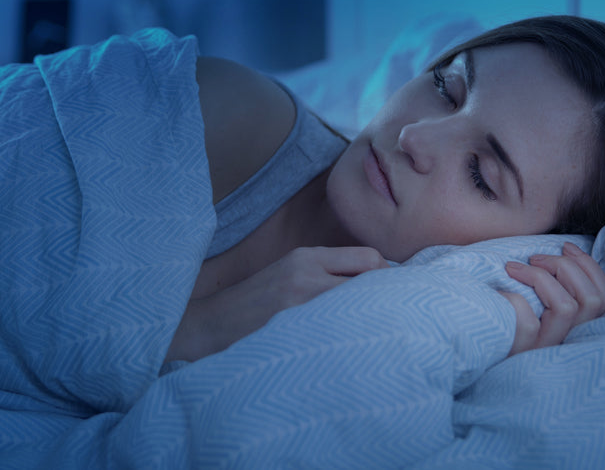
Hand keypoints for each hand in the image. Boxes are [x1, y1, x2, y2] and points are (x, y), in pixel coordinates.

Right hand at [167, 246, 388, 362]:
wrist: (213, 325)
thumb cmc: (257, 303)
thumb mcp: (289, 273)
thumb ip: (326, 272)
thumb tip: (376, 283)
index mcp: (307, 256)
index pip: (368, 257)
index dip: (387, 275)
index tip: (391, 293)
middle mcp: (307, 272)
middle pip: (371, 278)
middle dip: (386, 297)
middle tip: (391, 316)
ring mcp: (301, 300)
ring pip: (359, 305)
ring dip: (371, 318)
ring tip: (374, 334)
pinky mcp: (295, 326)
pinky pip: (339, 329)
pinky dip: (351, 336)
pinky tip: (352, 348)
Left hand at [499, 242, 604, 356]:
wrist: (473, 345)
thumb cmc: (508, 313)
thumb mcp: (541, 301)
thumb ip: (562, 286)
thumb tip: (568, 252)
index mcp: (582, 328)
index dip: (590, 267)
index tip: (566, 247)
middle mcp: (571, 342)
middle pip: (592, 301)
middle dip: (564, 267)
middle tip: (534, 259)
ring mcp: (548, 350)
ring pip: (566, 308)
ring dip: (540, 277)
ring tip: (513, 269)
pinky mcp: (523, 354)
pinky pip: (527, 322)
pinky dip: (514, 300)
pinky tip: (499, 294)